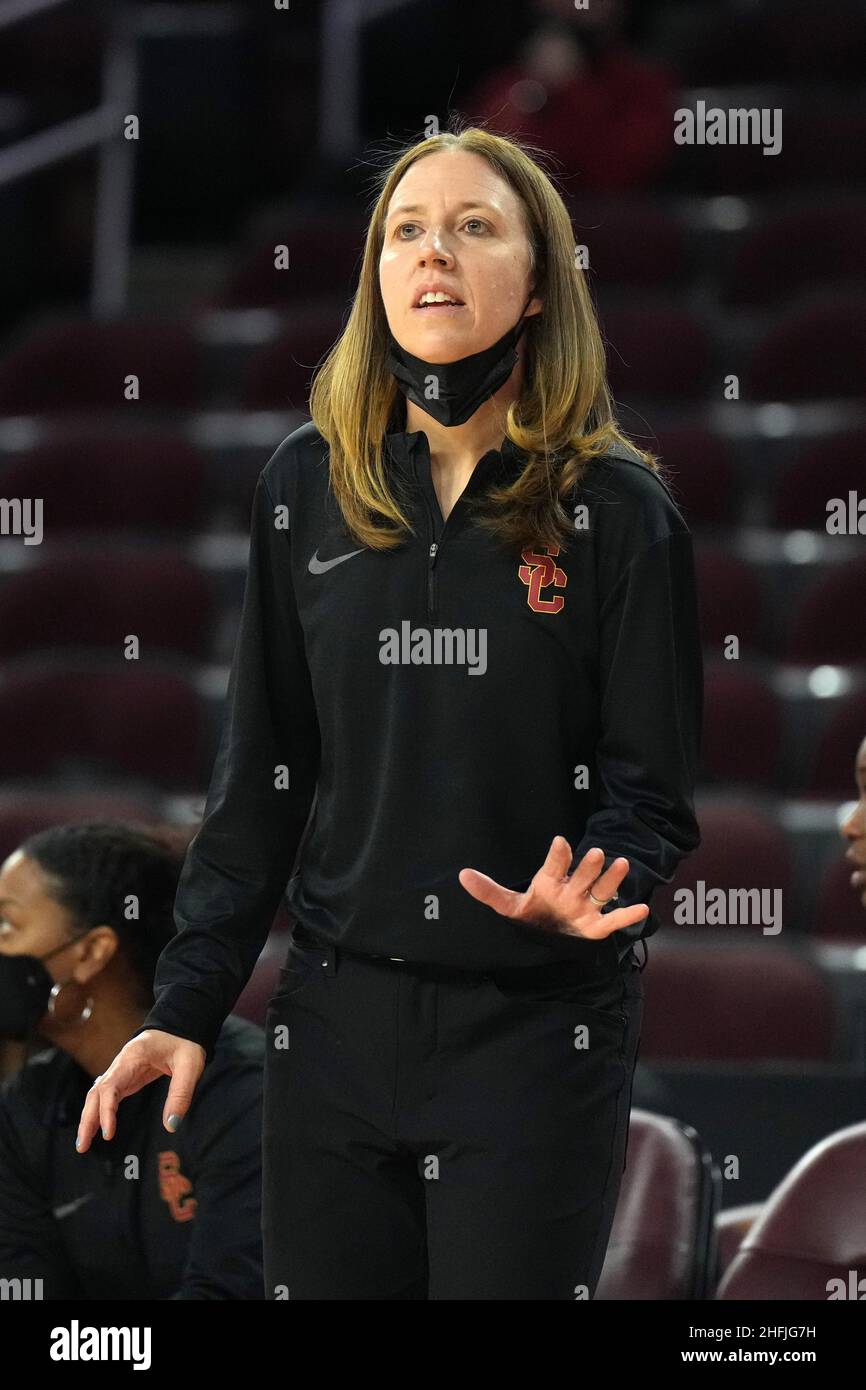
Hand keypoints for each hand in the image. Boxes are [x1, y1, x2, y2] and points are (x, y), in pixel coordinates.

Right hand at [75, 1031, 205, 1152]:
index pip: (110, 1086)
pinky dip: (100, 1112)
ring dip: (89, 1118)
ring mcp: (122, 1070)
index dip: (106, 1111)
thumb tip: (171, 1126)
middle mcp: (121, 1064)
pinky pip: (108, 1095)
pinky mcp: (127, 1077)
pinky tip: (97, 1128)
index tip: (108, 1134)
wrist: (181, 1023)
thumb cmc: (185, 1041)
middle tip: (82, 1147)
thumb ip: (181, 1094)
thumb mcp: (190, 1065)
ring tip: (83, 1144)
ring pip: (98, 1095)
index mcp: (133, 1057)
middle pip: (96, 1093)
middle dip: (87, 1119)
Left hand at [458, 837, 649, 940]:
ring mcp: (586, 907)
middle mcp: (571, 890)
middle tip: (594, 853)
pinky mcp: (596, 927)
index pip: (554, 865)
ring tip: (621, 864)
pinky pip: (614, 920)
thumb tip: (462, 876)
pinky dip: (628, 915)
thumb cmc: (532, 915)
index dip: (557, 855)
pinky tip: (643, 909)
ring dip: (611, 879)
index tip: (559, 842)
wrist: (547, 938)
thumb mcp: (508, 905)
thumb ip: (488, 891)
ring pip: (601, 890)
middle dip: (588, 865)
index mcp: (549, 882)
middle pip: (582, 875)